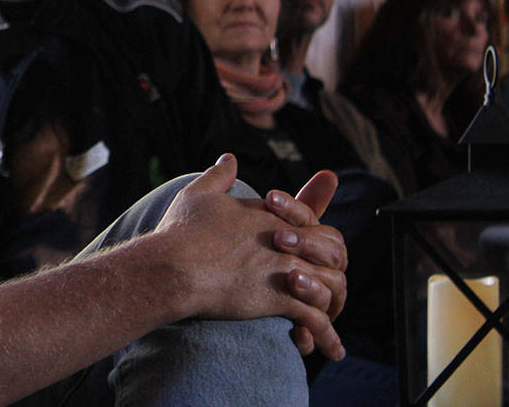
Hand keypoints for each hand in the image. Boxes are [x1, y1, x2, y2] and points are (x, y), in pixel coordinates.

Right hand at [153, 156, 344, 359]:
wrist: (173, 266)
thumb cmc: (181, 232)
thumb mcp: (199, 194)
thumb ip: (219, 175)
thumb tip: (228, 158)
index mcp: (272, 216)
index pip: (314, 222)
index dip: (320, 237)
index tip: (323, 248)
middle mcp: (285, 241)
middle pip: (334, 252)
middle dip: (336, 269)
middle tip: (329, 286)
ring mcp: (283, 270)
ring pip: (332, 287)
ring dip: (334, 304)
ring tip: (331, 320)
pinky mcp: (277, 299)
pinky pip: (315, 320)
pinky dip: (326, 337)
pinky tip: (329, 350)